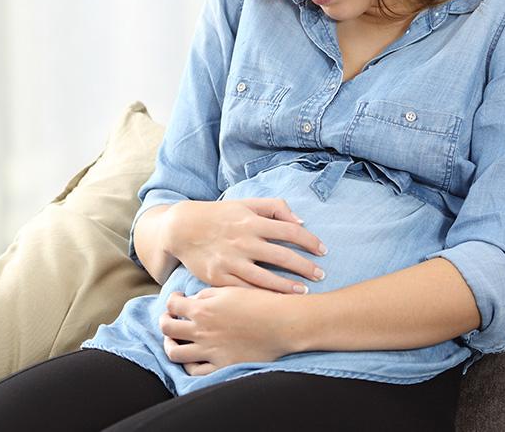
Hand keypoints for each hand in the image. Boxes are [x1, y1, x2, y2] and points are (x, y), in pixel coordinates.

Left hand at [159, 287, 299, 375]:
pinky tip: (192, 358)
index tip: (178, 299)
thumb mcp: (230, 289)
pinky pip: (196, 371)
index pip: (172, 305)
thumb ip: (207, 295)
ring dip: (170, 345)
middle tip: (170, 319)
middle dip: (165, 321)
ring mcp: (209, 350)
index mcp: (202, 308)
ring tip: (175, 341)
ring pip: (174, 352)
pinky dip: (189, 365)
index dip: (172, 300)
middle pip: (167, 328)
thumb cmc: (259, 302)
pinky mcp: (222, 365)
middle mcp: (201, 330)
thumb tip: (193, 301)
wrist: (282, 323)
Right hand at [165, 197, 326, 294]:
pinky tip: (276, 301)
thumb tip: (301, 222)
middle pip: (283, 257)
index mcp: (251, 221)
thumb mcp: (245, 203)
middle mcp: (243, 241)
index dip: (310, 241)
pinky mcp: (218, 278)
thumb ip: (274, 207)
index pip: (290, 231)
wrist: (181, 228)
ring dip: (289, 287)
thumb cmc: (218, 215)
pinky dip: (263, 296)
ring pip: (266, 278)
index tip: (323, 251)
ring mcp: (230, 261)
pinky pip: (245, 290)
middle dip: (306, 268)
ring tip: (304, 292)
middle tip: (321, 275)